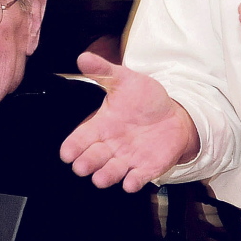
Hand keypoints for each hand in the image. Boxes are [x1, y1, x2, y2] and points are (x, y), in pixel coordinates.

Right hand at [60, 51, 200, 190]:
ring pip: (112, 171)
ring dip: (106, 176)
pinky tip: (129, 183)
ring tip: (100, 178)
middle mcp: (111, 145)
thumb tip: (83, 57)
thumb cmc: (144, 99)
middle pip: (93, 158)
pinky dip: (133, 182)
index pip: (81, 138)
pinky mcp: (147, 167)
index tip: (66, 153)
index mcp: (101, 125)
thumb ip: (103, 71)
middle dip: (86, 163)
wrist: (174, 113)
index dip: (72, 146)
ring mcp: (128, 158)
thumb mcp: (124, 80)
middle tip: (81, 167)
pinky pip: (138, 177)